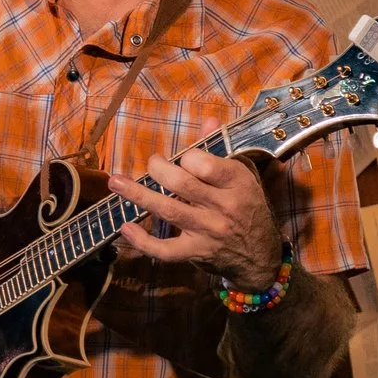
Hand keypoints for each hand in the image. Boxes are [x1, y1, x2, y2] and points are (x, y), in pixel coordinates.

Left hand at [111, 149, 282, 288]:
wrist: (261, 256)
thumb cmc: (248, 208)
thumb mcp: (244, 176)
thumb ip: (221, 150)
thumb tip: (208, 121)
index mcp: (236, 183)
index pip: (204, 163)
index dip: (188, 156)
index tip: (184, 158)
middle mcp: (223, 207)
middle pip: (181, 184)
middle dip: (158, 168)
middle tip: (152, 163)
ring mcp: (208, 232)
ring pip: (168, 211)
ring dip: (138, 194)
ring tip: (115, 182)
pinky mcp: (196, 253)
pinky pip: (166, 250)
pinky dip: (143, 241)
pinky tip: (126, 228)